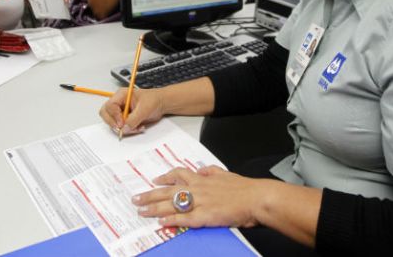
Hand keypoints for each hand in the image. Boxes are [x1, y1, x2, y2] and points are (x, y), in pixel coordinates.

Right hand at [99, 87, 164, 135]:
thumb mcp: (144, 109)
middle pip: (106, 114)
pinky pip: (121, 128)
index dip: (114, 115)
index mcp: (121, 95)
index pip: (110, 106)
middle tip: (122, 129)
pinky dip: (129, 130)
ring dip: (124, 128)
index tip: (121, 123)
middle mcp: (119, 103)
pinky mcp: (125, 119)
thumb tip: (125, 128)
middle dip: (113, 123)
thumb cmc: (153, 100)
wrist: (161, 104)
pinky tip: (139, 127)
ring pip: (113, 123)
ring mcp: (121, 112)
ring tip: (136, 127)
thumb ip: (134, 119)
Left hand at [133, 166, 261, 228]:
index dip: (165, 177)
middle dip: (150, 194)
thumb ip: (211, 172)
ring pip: (171, 203)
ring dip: (154, 207)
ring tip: (141, 211)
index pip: (178, 174)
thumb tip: (201, 170)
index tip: (155, 180)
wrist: (256, 198)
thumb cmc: (244, 188)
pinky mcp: (205, 216)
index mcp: (203, 178)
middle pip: (168, 190)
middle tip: (136, 199)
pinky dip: (171, 220)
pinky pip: (183, 218)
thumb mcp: (225, 174)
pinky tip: (160, 222)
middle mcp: (198, 188)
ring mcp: (200, 202)